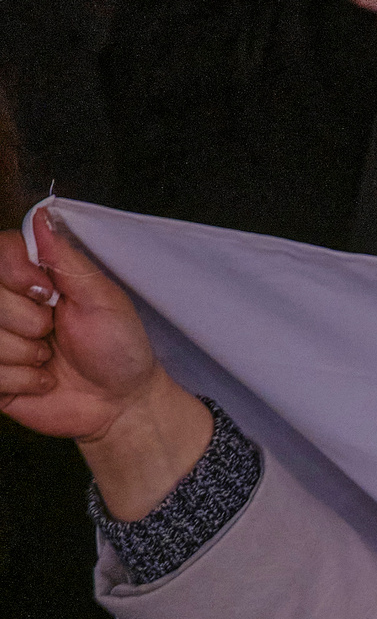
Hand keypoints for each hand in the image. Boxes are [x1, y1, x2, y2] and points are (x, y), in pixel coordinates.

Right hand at [0, 209, 210, 518]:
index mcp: (30, 279)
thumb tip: (41, 215)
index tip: (48, 292)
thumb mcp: (102, 298)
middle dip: (29, 320)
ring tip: (51, 358)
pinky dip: (25, 381)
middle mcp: (5, 305)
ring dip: (28, 354)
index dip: (17, 273)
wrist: (123, 403)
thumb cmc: (118, 348)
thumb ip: (66, 259)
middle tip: (54, 331)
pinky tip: (43, 381)